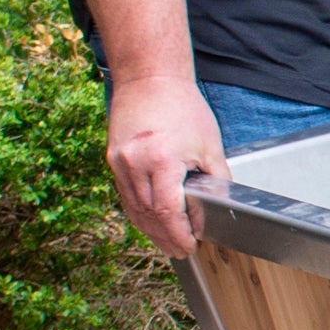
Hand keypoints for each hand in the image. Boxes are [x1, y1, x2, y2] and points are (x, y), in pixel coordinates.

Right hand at [105, 75, 224, 259]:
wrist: (149, 78)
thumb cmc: (182, 106)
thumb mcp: (209, 145)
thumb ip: (216, 181)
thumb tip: (218, 209)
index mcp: (161, 158)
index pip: (167, 211)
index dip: (179, 234)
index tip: (190, 246)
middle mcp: (134, 162)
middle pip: (149, 215)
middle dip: (166, 238)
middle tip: (181, 252)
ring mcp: (119, 162)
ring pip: (134, 209)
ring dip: (151, 230)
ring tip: (168, 244)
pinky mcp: (112, 160)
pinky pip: (126, 196)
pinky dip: (140, 212)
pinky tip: (152, 223)